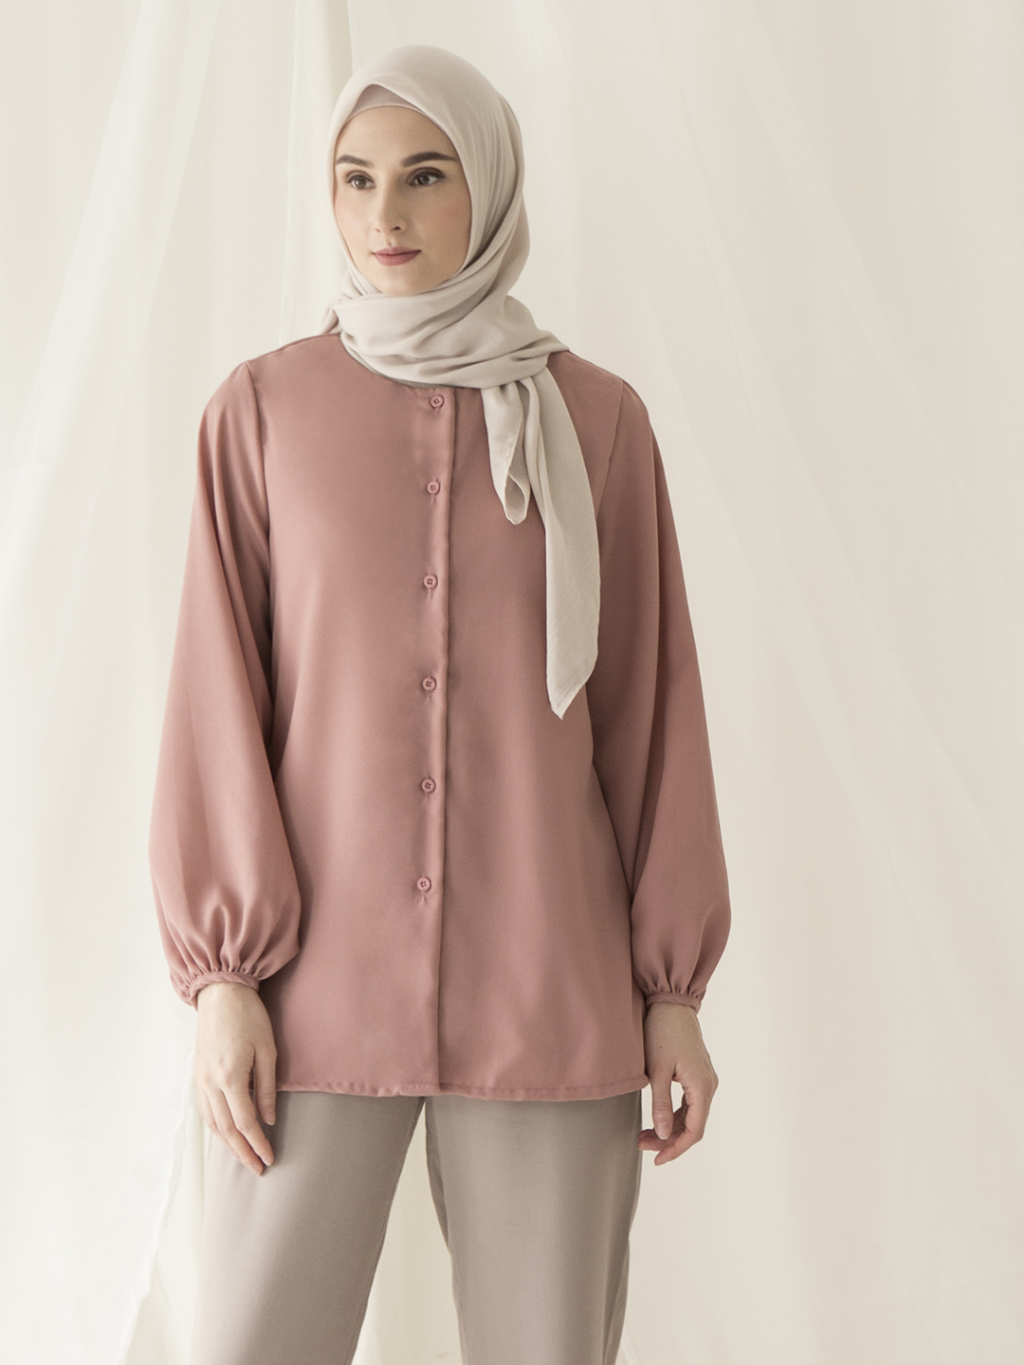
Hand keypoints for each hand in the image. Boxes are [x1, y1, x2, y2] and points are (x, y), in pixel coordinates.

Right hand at [194, 981, 276, 1175]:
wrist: (220, 993)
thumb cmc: (249, 1017)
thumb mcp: (267, 1049)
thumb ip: (267, 1087)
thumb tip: (269, 1119)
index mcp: (231, 1077)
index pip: (245, 1123)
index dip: (258, 1144)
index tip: (270, 1158)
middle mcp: (211, 1083)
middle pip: (227, 1129)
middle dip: (242, 1152)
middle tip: (258, 1169)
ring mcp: (200, 1080)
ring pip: (213, 1123)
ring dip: (228, 1144)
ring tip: (244, 1157)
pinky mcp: (197, 1074)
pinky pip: (205, 1110)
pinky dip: (216, 1127)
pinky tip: (226, 1134)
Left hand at [638, 1001, 717, 1164]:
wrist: (671, 1003)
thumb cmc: (662, 1031)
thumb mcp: (657, 1070)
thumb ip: (660, 1104)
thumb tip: (664, 1135)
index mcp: (702, 1086)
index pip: (694, 1130)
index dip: (676, 1149)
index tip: (657, 1159)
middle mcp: (708, 1085)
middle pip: (693, 1125)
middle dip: (669, 1140)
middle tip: (642, 1145)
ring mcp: (704, 1080)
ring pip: (691, 1116)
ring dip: (670, 1128)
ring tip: (644, 1135)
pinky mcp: (697, 1074)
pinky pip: (689, 1104)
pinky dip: (673, 1115)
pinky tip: (656, 1120)